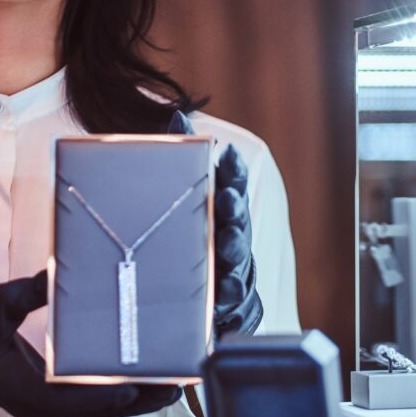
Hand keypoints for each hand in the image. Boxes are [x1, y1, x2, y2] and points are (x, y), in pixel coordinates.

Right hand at [0, 273, 179, 416]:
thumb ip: (23, 294)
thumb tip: (51, 275)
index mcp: (23, 389)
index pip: (71, 399)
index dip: (104, 394)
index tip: (134, 386)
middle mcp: (40, 407)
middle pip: (97, 409)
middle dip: (139, 399)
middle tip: (177, 385)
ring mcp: (48, 407)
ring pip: (99, 408)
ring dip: (136, 398)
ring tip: (174, 385)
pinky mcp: (53, 400)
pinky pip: (91, 401)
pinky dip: (118, 392)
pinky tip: (145, 382)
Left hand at [168, 111, 263, 336]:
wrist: (199, 299)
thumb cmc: (191, 239)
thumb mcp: (182, 200)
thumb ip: (183, 158)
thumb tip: (178, 114)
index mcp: (221, 211)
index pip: (230, 186)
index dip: (231, 171)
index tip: (227, 154)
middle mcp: (231, 237)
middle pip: (237, 221)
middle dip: (234, 209)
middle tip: (227, 199)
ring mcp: (232, 270)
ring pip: (237, 258)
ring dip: (233, 248)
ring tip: (227, 241)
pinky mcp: (227, 303)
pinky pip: (231, 299)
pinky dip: (228, 295)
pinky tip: (223, 293)